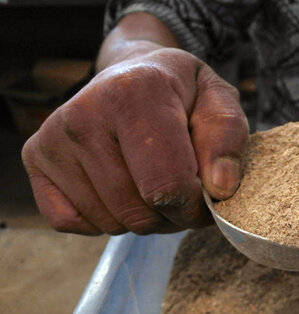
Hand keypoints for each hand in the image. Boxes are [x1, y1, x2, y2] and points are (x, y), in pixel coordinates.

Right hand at [22, 48, 248, 234]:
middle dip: (171, 215)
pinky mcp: (36, 157)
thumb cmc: (181, 94)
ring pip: (111, 223)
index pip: (167, 185)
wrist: (134, 72)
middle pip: (139, 212)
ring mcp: (54, 137)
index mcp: (135, 93)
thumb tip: (219, 189)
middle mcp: (85, 113)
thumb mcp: (219, 102)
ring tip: (153, 182)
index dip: (195, 207)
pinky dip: (104, 219)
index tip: (206, 195)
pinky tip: (120, 187)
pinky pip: (74, 223)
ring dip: (143, 217)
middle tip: (181, 187)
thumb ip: (228, 141)